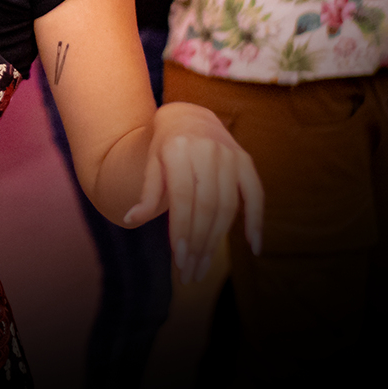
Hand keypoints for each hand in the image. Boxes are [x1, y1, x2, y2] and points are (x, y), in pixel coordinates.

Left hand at [122, 101, 262, 283]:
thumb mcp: (151, 162)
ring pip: (228, 207)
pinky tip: (254, 247)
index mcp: (178, 149)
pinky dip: (256, 221)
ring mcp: (230, 155)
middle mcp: (207, 150)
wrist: (189, 115)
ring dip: (217, 241)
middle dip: (198, 244)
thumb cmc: (165, 146)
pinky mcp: (246, 161)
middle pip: (206, 207)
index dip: (182, 230)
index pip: (182, 198)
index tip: (179, 260)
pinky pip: (257, 195)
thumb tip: (130, 220)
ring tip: (203, 267)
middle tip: (190, 273)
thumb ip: (146, 192)